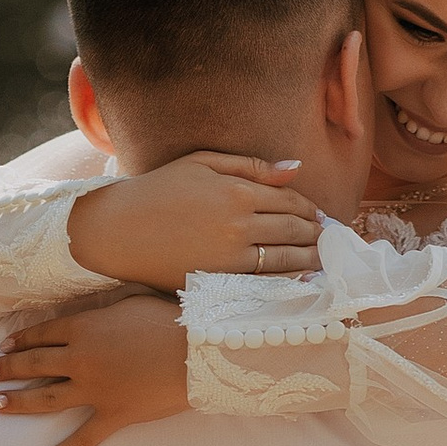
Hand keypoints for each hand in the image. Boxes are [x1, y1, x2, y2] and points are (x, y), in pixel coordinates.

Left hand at [0, 294, 189, 445]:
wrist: (194, 352)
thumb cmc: (169, 320)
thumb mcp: (132, 300)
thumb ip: (106, 309)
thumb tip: (93, 312)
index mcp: (84, 328)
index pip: (43, 333)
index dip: (21, 339)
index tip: (5, 345)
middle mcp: (80, 359)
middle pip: (35, 363)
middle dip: (7, 368)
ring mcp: (94, 390)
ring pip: (46, 398)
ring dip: (17, 402)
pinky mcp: (112, 415)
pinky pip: (83, 439)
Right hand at [65, 155, 320, 291]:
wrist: (116, 230)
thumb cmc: (157, 191)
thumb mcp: (202, 163)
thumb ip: (251, 166)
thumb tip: (296, 167)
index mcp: (236, 190)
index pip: (291, 200)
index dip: (310, 208)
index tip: (320, 216)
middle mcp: (238, 224)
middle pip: (294, 229)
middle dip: (317, 234)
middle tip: (329, 240)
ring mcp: (230, 256)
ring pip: (287, 259)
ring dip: (311, 259)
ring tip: (323, 260)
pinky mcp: (220, 281)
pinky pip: (266, 282)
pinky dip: (289, 280)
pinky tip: (300, 278)